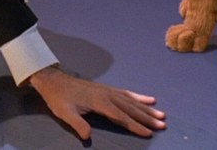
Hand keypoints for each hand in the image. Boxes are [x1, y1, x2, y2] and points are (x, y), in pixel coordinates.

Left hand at [28, 65, 165, 139]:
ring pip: (131, 100)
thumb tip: (88, 136)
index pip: (121, 116)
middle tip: (163, 124)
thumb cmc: (59, 99)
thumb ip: (77, 124)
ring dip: (146, 108)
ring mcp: (108, 90)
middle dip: (147, 117)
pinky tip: (149, 99)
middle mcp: (107, 95)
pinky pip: (126, 93)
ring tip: (161, 114)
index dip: (135, 125)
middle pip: (130, 108)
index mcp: (100, 102)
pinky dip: (139, 96)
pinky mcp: (107, 89)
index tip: (148, 133)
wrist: (54, 81)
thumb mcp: (65, 113)